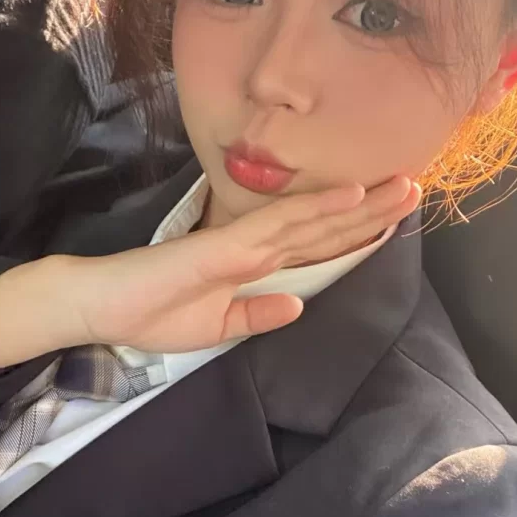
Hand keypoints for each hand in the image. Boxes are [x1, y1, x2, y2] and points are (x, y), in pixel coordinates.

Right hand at [67, 175, 419, 352]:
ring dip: (358, 204)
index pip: (314, 247)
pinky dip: (315, 209)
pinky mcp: (223, 248)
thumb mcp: (216, 328)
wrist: (101, 307)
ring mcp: (241, 244)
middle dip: (370, 212)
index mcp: (253, 267)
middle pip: (322, 227)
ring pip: (310, 218)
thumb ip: (256, 316)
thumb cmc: (150, 314)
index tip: (393, 219)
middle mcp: (254, 248)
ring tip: (402, 188)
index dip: (353, 233)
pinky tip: (350, 195)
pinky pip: (277, 225)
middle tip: (414, 189)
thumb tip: (298, 303)